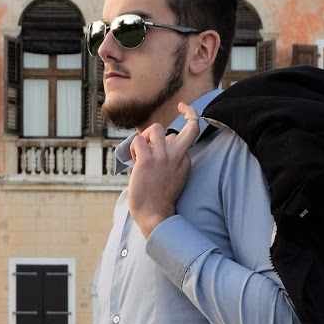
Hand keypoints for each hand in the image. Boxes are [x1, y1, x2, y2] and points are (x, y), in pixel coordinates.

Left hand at [126, 104, 199, 237]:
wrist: (154, 215)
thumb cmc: (158, 198)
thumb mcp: (173, 176)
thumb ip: (170, 158)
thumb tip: (157, 141)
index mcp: (186, 160)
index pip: (190, 132)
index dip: (189, 115)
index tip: (183, 107)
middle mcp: (178, 156)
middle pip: (184, 127)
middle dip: (178, 119)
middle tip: (174, 114)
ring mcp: (163, 157)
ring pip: (155, 128)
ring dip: (144, 138)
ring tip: (140, 154)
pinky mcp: (147, 161)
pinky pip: (138, 140)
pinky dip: (132, 148)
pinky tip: (133, 161)